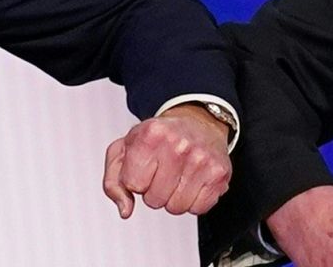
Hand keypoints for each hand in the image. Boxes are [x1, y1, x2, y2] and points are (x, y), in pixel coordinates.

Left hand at [102, 103, 231, 217]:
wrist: (198, 121)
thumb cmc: (158, 137)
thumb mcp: (125, 149)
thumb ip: (113, 183)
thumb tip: (125, 210)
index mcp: (151, 134)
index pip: (133, 185)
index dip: (136, 180)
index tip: (145, 165)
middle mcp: (178, 145)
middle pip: (154, 200)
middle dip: (154, 191)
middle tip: (162, 171)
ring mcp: (201, 159)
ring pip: (176, 208)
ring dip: (173, 197)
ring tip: (177, 176)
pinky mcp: (219, 174)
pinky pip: (199, 209)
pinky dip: (194, 200)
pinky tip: (193, 181)